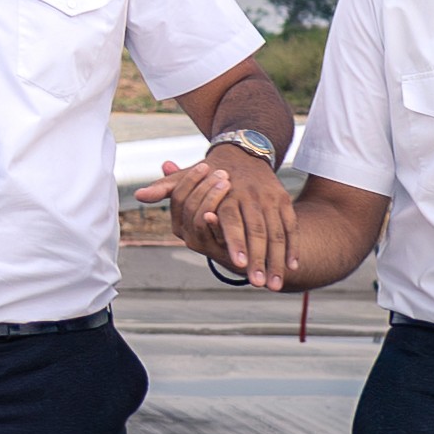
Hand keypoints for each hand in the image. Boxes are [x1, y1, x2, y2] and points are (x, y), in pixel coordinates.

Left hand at [161, 144, 290, 285]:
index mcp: (228, 192)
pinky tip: (294, 266)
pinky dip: (293, 247)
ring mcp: (270, 198)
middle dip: (259, 259)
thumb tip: (139, 195)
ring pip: (277, 232)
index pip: (232, 220)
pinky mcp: (283, 200)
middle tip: (258, 284)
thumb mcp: (188, 176)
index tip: (237, 266)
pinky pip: (291, 226)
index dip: (235, 243)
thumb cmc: (211, 170)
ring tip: (274, 285)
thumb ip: (167, 189)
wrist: (245, 149)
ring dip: (277, 260)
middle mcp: (251, 195)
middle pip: (257, 231)